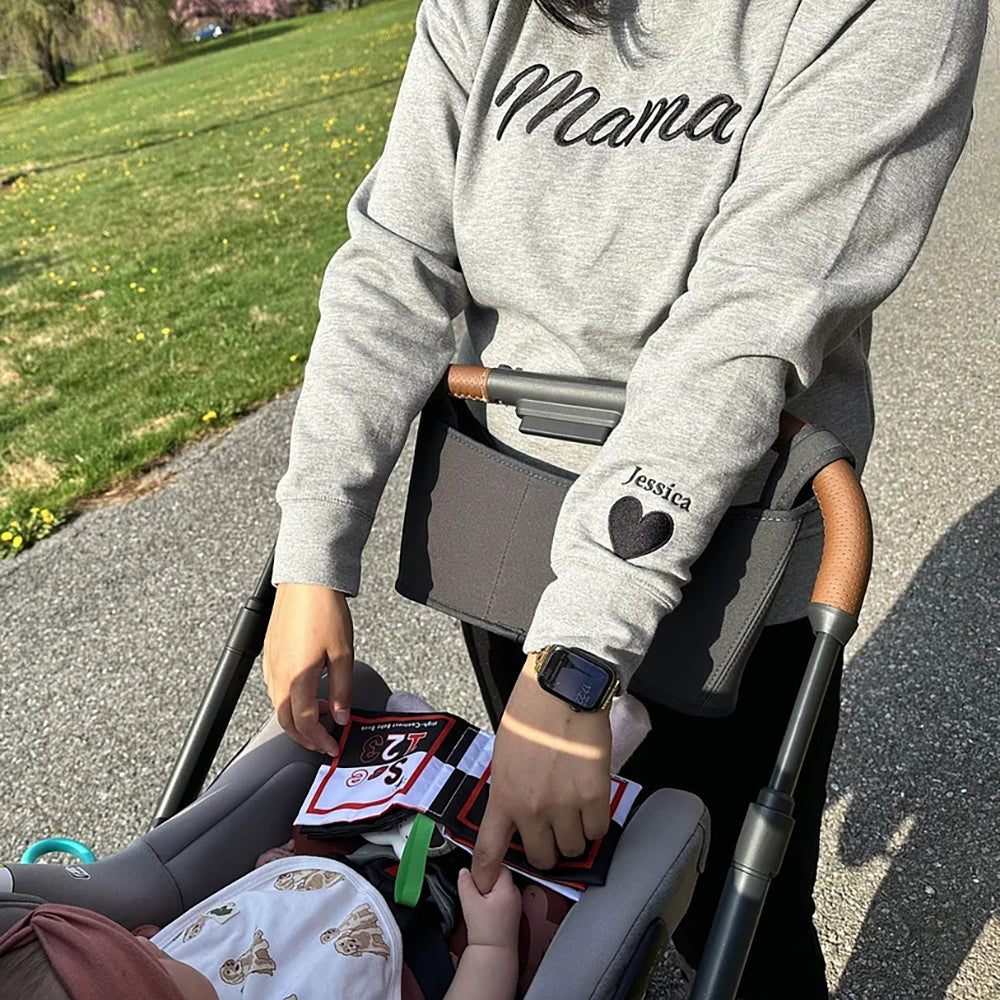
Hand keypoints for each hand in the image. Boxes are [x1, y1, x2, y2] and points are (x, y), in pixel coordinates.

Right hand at [262, 582, 353, 756]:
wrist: (306, 582)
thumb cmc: (325, 612)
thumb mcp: (343, 654)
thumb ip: (341, 690)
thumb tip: (340, 716)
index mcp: (297, 679)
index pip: (304, 723)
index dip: (319, 740)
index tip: (332, 747)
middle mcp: (278, 676)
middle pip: (285, 722)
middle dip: (305, 737)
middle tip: (324, 741)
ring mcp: (270, 666)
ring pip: (279, 707)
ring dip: (297, 719)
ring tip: (321, 714)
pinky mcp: (269, 656)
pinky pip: (276, 690)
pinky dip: (290, 702)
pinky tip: (308, 693)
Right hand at [457, 866, 520, 948]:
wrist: (493, 953)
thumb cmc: (486, 932)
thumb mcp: (469, 903)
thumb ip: (465, 883)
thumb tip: (463, 871)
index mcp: (507, 888)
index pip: (499, 865)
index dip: (486, 867)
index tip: (476, 873)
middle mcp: (515, 894)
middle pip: (501, 876)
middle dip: (488, 879)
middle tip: (476, 888)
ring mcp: (516, 905)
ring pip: (502, 888)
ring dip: (492, 890)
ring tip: (481, 901)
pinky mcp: (513, 914)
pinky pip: (504, 899)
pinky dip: (495, 900)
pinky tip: (486, 910)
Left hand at [471, 659, 611, 892]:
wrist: (561, 691)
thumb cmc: (529, 715)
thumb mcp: (505, 757)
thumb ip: (509, 790)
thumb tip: (517, 811)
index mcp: (504, 796)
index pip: (490, 848)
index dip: (486, 875)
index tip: (483, 887)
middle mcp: (532, 809)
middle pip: (542, 857)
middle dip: (548, 849)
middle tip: (552, 833)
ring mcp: (564, 806)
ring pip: (574, 848)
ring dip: (575, 837)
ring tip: (574, 814)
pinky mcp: (594, 797)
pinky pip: (598, 830)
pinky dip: (596, 823)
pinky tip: (591, 805)